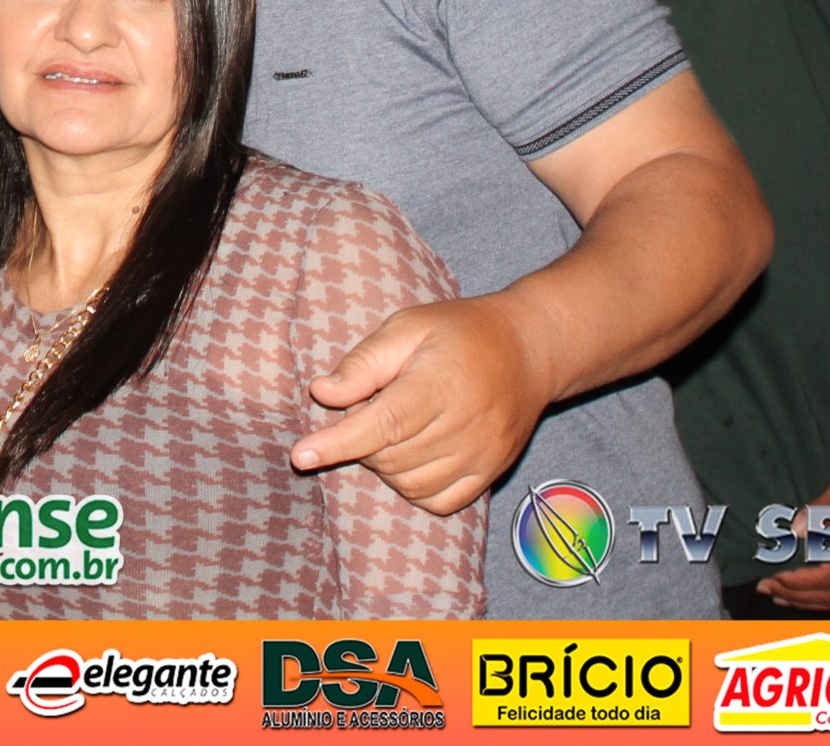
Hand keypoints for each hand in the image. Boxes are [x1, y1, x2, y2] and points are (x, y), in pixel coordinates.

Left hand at [292, 294, 550, 513]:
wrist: (530, 348)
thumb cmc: (460, 331)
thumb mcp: (408, 327)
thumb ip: (364, 362)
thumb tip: (321, 393)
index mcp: (441, 383)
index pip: (382, 425)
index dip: (337, 443)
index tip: (300, 456)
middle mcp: (466, 426)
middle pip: (390, 457)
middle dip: (362, 440)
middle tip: (372, 404)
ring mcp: (483, 454)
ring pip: (410, 485)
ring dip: (385, 465)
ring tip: (393, 426)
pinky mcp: (492, 471)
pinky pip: (441, 502)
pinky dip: (414, 488)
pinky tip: (411, 457)